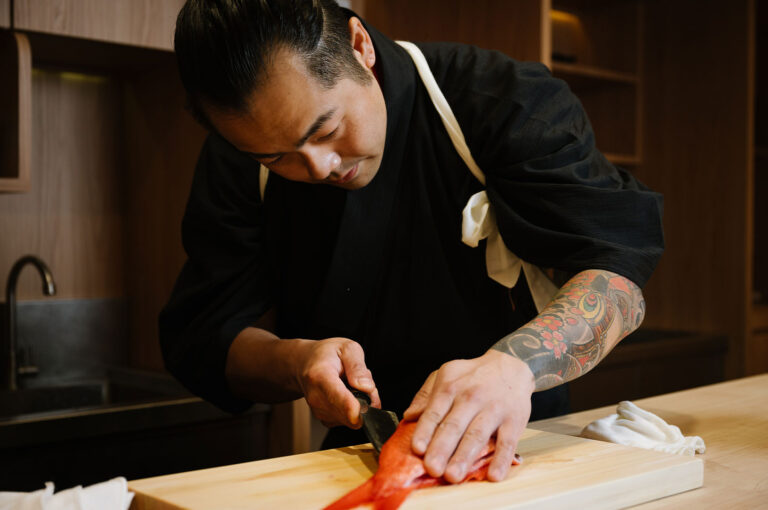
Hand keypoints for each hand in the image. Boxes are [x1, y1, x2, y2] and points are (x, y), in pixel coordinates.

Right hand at [294, 337, 380, 428]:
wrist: (304, 363)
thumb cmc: (326, 354)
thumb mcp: (347, 348)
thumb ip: (358, 367)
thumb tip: (367, 387)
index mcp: (320, 376)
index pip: (337, 398)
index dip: (353, 408)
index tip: (363, 410)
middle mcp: (316, 397)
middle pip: (350, 413)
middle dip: (365, 400)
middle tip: (360, 381)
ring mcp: (318, 410)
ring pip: (353, 418)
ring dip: (360, 404)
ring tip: (351, 384)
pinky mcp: (324, 419)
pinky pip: (349, 420)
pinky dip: (353, 409)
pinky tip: (346, 394)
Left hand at [403, 350, 534, 482]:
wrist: (511, 364)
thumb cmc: (474, 375)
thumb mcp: (446, 374)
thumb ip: (426, 395)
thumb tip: (410, 416)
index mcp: (450, 388)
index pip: (434, 412)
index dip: (425, 431)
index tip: (418, 449)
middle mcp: (471, 398)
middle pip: (454, 426)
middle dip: (442, 449)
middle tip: (432, 469)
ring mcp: (494, 409)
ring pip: (477, 435)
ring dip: (465, 457)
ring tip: (453, 476)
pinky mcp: (514, 420)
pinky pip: (507, 442)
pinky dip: (501, 460)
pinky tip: (493, 475)